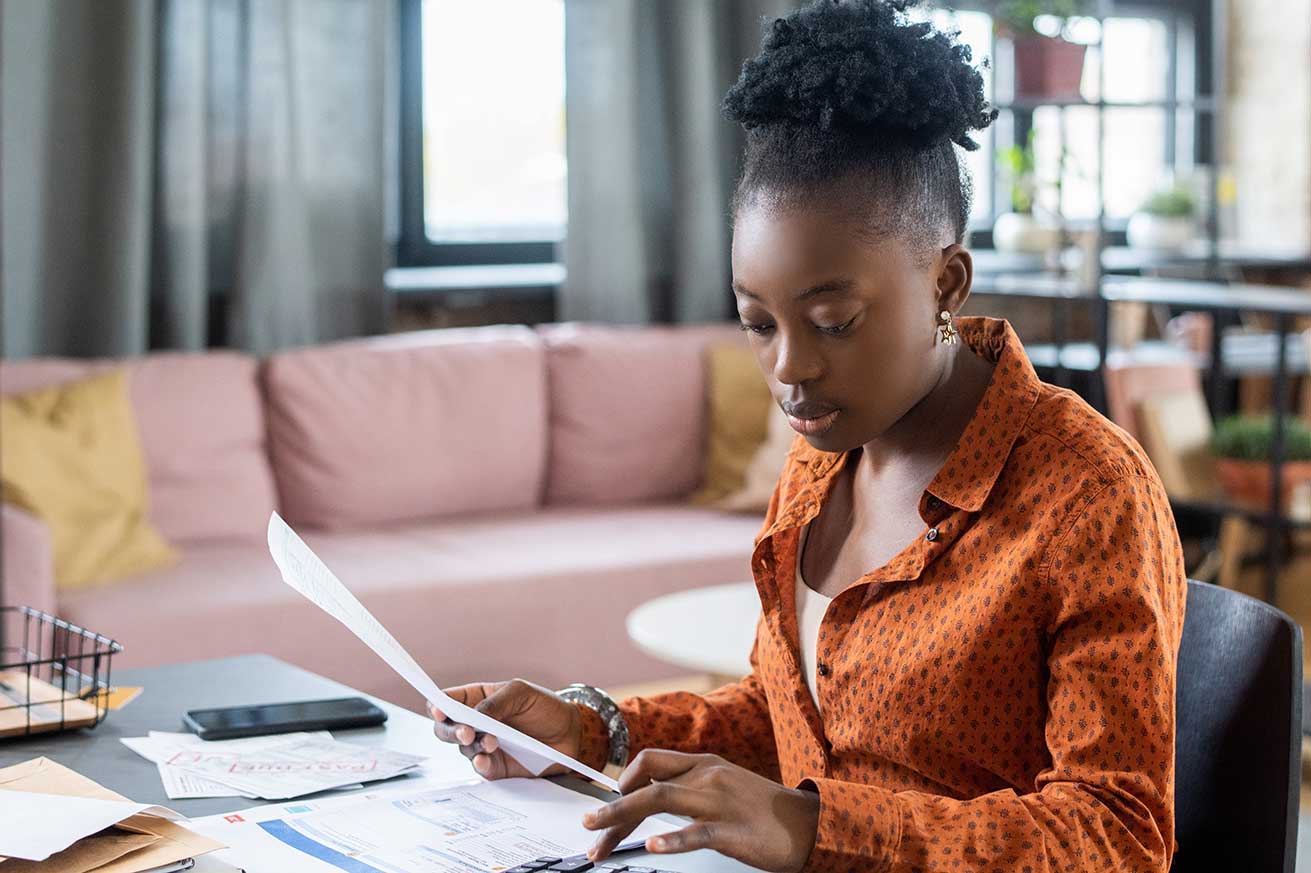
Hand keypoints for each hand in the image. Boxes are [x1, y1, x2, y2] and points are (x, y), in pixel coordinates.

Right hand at [429, 678, 582, 778]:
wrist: (571, 733)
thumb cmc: (544, 707)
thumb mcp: (521, 693)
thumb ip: (496, 702)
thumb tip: (474, 716)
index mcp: (477, 699)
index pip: (447, 702)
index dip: (437, 706)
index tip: (439, 710)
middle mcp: (476, 724)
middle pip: (445, 729)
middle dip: (451, 731)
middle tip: (466, 733)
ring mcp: (484, 746)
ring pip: (463, 749)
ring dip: (474, 746)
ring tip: (492, 741)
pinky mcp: (496, 767)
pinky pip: (481, 768)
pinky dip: (480, 764)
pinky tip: (485, 759)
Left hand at [582, 750, 819, 872]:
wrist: (807, 824)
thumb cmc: (763, 810)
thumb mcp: (723, 785)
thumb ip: (691, 785)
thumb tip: (652, 795)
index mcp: (703, 763)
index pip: (649, 761)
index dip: (622, 781)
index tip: (608, 806)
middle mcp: (707, 775)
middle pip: (646, 782)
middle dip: (611, 806)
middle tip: (588, 827)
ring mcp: (719, 801)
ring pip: (659, 800)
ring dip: (622, 819)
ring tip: (601, 840)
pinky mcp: (733, 830)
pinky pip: (696, 833)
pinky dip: (671, 840)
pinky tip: (651, 847)